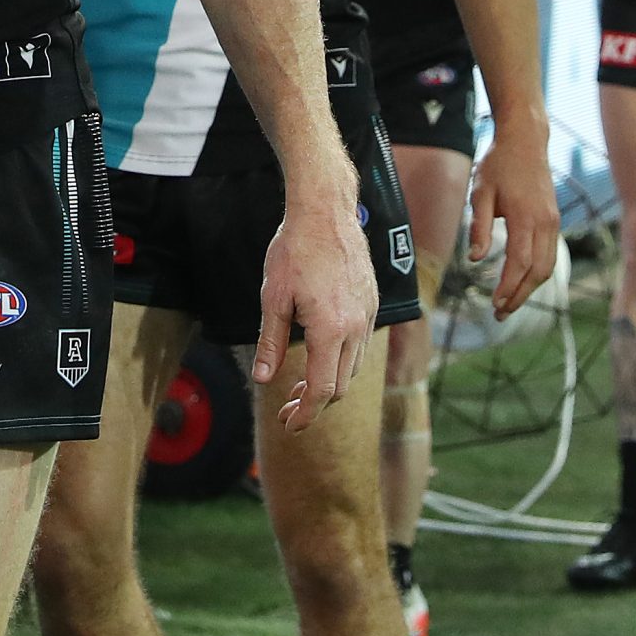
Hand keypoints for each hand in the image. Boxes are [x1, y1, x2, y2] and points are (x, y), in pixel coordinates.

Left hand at [252, 192, 376, 433]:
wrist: (326, 211)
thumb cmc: (295, 250)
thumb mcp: (273, 297)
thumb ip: (271, 342)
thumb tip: (264, 379)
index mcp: (330, 330)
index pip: (323, 390)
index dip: (306, 414)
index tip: (290, 425)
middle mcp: (356, 327)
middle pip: (341, 385)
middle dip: (315, 403)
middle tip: (288, 408)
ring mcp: (367, 315)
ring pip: (353, 366)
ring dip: (329, 382)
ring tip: (301, 384)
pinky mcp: (371, 303)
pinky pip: (360, 343)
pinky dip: (341, 359)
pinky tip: (320, 352)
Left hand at [467, 117, 558, 317]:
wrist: (526, 141)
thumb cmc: (498, 164)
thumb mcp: (480, 192)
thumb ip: (478, 226)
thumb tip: (475, 259)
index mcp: (525, 216)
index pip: (519, 263)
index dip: (508, 287)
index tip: (494, 305)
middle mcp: (545, 222)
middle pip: (538, 272)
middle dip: (520, 296)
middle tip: (500, 314)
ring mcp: (553, 222)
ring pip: (547, 266)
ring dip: (530, 288)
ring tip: (509, 303)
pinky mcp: (554, 220)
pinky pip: (550, 254)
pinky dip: (537, 273)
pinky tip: (521, 281)